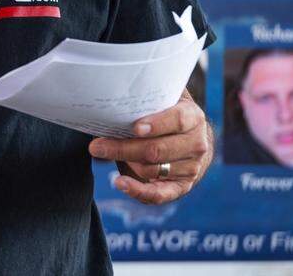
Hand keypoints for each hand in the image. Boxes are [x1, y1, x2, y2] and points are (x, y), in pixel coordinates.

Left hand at [87, 93, 212, 204]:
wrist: (189, 138)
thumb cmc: (165, 115)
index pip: (177, 120)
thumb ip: (146, 99)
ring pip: (153, 169)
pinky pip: (160, 194)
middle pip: (157, 150)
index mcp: (192, 117)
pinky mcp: (183, 186)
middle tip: (96, 146)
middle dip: (124, 148)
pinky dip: (138, 191)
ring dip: (126, 162)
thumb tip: (113, 98)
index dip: (156, 124)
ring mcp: (192, 167)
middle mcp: (196, 144)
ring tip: (105, 152)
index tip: (135, 128)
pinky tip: (119, 183)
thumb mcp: (162, 101)